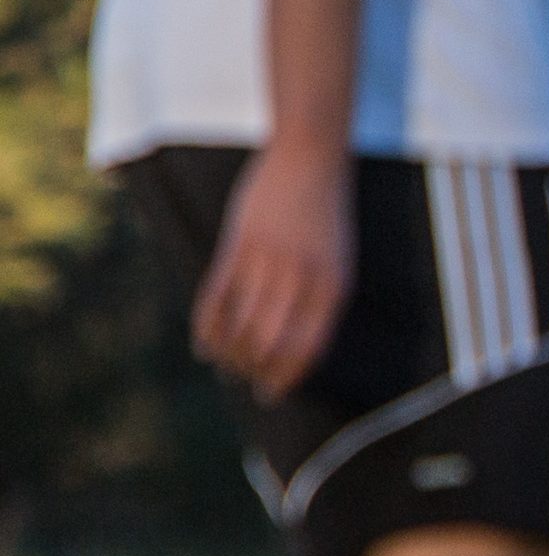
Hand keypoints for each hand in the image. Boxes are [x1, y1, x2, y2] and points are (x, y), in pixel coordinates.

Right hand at [192, 142, 353, 402]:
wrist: (310, 160)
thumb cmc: (326, 217)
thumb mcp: (338, 262)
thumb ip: (319, 301)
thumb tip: (294, 351)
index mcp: (334, 287)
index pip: (307, 349)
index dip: (286, 377)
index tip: (272, 394)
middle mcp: (302, 278)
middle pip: (270, 343)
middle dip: (254, 370)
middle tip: (244, 382)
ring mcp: (267, 261)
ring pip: (240, 324)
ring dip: (229, 353)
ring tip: (225, 366)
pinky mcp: (238, 245)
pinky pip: (216, 296)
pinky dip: (207, 326)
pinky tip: (203, 345)